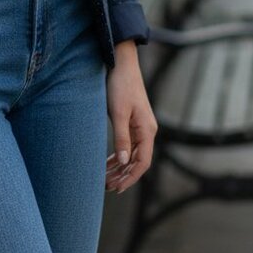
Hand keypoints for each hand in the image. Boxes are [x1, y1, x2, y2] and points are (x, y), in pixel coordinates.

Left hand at [105, 40, 156, 194]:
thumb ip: (121, 137)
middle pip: (137, 161)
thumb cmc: (120, 86)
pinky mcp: (132, 121)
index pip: (142, 163)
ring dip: (120, 167)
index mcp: (147, 131)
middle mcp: (147, 131)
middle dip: (123, 175)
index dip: (130, 178)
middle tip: (107, 187)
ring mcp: (140, 126)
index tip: (117, 188)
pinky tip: (108, 162)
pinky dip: (118, 155)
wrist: (121, 63)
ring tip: (105, 179)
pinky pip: (127, 144)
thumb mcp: (118, 112)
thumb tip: (123, 162)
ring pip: (131, 154)